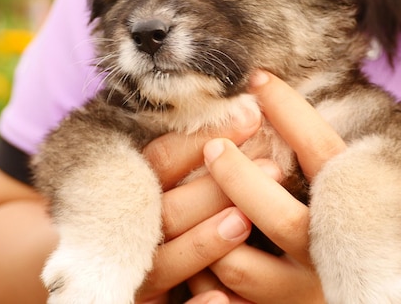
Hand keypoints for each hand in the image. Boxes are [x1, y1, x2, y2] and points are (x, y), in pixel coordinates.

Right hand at [136, 102, 281, 302]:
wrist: (129, 284)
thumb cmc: (170, 214)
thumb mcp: (171, 183)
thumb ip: (191, 161)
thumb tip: (249, 114)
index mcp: (134, 194)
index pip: (160, 160)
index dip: (203, 137)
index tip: (252, 115)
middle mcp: (131, 233)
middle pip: (166, 210)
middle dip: (216, 187)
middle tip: (271, 163)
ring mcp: (142, 276)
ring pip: (165, 263)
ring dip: (203, 242)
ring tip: (244, 220)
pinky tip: (219, 298)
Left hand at [192, 70, 343, 302]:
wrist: (383, 301)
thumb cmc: (355, 228)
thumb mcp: (348, 190)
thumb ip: (319, 159)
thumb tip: (271, 98)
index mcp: (351, 209)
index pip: (321, 152)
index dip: (289, 110)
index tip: (258, 77)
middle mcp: (326, 254)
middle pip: (278, 217)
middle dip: (237, 178)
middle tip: (213, 146)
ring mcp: (299, 291)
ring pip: (237, 264)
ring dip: (208, 229)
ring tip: (196, 198)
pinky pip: (220, 298)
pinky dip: (200, 273)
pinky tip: (194, 244)